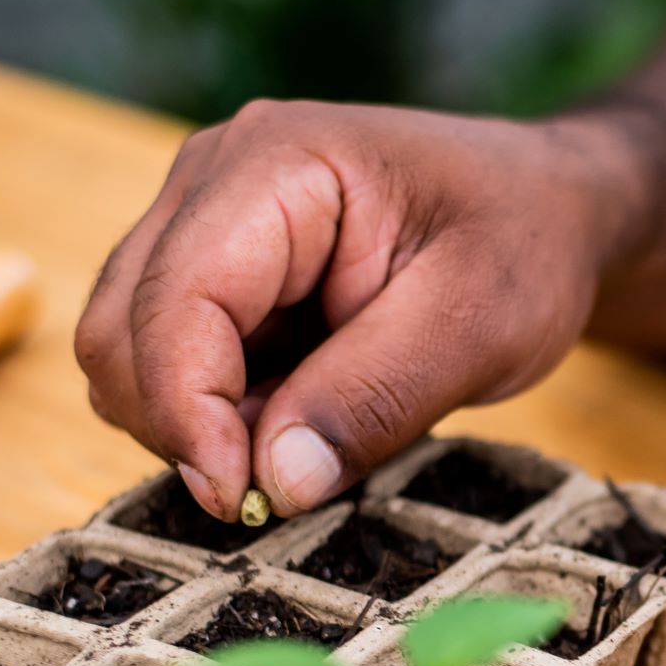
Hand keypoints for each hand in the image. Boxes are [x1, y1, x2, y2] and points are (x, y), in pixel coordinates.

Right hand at [74, 102, 649, 519]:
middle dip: (185, 428)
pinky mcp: (211, 273)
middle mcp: (210, 181)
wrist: (545, 208)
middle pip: (120, 334)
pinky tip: (302, 415)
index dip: (188, 415)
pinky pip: (168, 366)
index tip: (244, 499)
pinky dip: (219, 417)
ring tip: (316, 431)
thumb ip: (375, 399)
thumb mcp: (478, 327)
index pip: (173, 303)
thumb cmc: (520, 245)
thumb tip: (275, 484)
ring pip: (129, 357)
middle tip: (290, 479)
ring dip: (201, 426)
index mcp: (274, 166)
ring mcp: (199, 224)